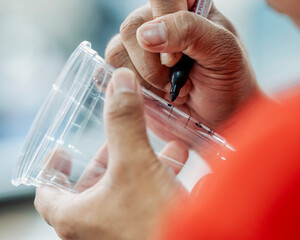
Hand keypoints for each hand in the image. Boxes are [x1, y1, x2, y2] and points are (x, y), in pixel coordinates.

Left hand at [35, 68, 184, 239]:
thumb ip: (125, 124)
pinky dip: (158, 177)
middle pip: (89, 187)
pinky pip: (146, 198)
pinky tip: (180, 159)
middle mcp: (95, 227)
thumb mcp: (135, 165)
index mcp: (77, 216)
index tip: (62, 150)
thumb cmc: (153, 224)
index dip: (53, 169)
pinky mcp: (145, 228)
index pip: (48, 193)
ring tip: (152, 144)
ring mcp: (121, 229)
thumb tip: (120, 82)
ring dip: (137, 163)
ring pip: (122, 191)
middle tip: (114, 140)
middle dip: (105, 158)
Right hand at [105, 0, 260, 129]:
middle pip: (132, 28)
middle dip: (155, 66)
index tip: (177, 58)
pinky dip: (133, 88)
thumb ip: (190, 31)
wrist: (221, 116)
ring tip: (172, 90)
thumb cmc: (228, 81)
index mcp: (186, 6)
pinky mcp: (128, 70)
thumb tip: (145, 34)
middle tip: (179, 81)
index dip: (165, 26)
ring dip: (147, 81)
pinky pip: (110, 72)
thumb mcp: (224, 51)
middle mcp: (159, 22)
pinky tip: (156, 94)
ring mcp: (140, 47)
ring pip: (117, 52)